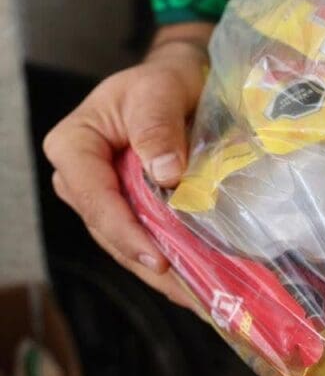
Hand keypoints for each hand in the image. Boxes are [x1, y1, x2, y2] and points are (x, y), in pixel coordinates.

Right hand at [43, 23, 213, 308]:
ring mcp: (107, 196)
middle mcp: (81, 177)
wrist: (182, 76)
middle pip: (110, 230)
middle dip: (148, 263)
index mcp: (74, 146)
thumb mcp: (159, 90)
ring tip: (200, 299)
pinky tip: (199, 284)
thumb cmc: (165, 78)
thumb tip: (165, 174)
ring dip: (163, 273)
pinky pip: (148, 238)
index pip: (95, 198)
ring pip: (128, 243)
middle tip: (190, 293)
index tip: (158, 258)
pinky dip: (173, 261)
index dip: (125, 232)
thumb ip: (157, 127)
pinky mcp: (133, 207)